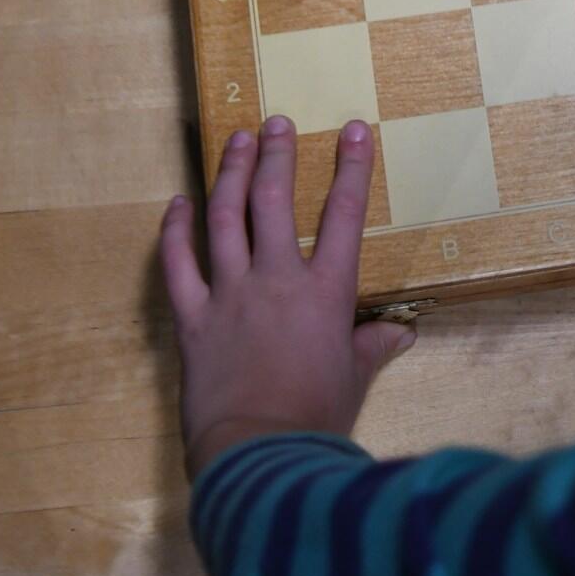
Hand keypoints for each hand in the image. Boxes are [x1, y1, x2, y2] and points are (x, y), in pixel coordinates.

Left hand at [161, 116, 413, 478]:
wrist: (258, 453)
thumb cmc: (316, 417)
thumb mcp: (355, 378)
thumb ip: (373, 347)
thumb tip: (399, 334)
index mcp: (326, 292)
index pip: (344, 216)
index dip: (351, 169)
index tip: (353, 130)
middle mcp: (277, 280)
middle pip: (274, 202)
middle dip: (277, 157)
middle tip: (276, 122)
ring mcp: (230, 295)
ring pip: (225, 220)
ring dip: (230, 176)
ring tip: (235, 141)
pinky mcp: (194, 319)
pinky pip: (178, 266)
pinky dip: (176, 232)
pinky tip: (178, 204)